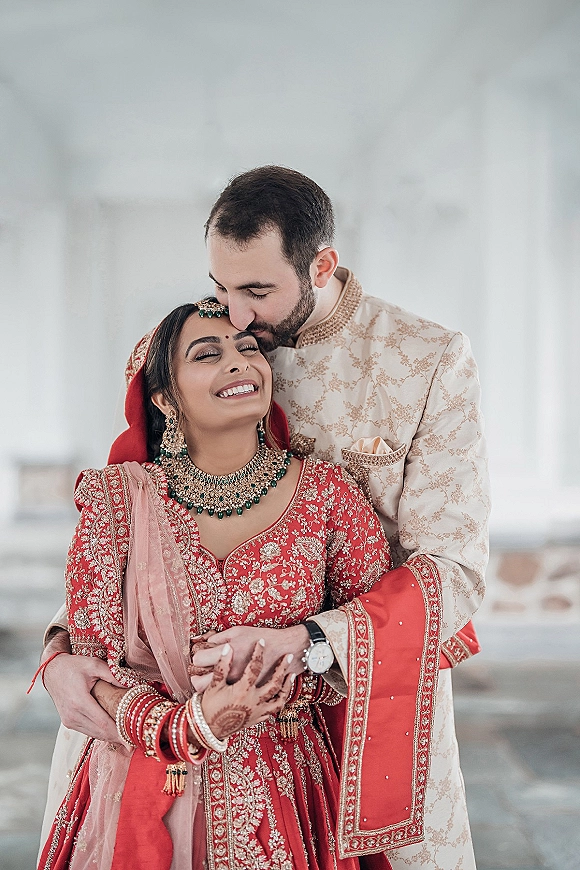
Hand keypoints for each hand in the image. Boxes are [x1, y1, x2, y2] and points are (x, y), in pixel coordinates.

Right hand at [42, 632, 123, 741]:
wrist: (52, 671)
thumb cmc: (73, 666)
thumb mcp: (94, 664)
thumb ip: (113, 675)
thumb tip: (132, 684)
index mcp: (79, 701)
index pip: (103, 723)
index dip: (118, 733)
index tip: (131, 740)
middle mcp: (72, 714)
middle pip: (100, 733)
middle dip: (117, 738)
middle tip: (134, 741)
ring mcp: (69, 720)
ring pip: (94, 734)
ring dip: (109, 737)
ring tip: (126, 738)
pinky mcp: (68, 722)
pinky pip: (88, 731)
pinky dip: (100, 733)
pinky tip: (112, 731)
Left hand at [190, 624, 308, 691]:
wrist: (287, 649)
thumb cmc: (262, 637)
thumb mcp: (239, 631)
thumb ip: (220, 637)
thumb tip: (206, 642)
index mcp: (228, 652)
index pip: (199, 660)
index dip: (197, 657)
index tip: (200, 657)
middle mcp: (231, 671)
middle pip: (199, 682)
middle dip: (196, 677)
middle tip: (199, 674)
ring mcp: (240, 686)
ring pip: (212, 695)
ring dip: (206, 689)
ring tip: (207, 684)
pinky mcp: (247, 694)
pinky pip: (228, 699)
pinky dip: (222, 695)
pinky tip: (222, 690)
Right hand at [199, 641, 293, 739]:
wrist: (208, 730)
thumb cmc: (209, 707)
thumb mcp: (214, 685)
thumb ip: (222, 666)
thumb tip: (227, 648)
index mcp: (242, 691)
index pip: (254, 667)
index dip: (258, 653)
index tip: (261, 642)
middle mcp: (253, 701)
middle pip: (274, 682)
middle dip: (282, 667)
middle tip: (289, 655)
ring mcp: (258, 711)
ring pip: (279, 698)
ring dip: (287, 685)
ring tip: (291, 674)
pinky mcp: (258, 718)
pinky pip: (274, 709)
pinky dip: (280, 700)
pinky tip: (282, 692)